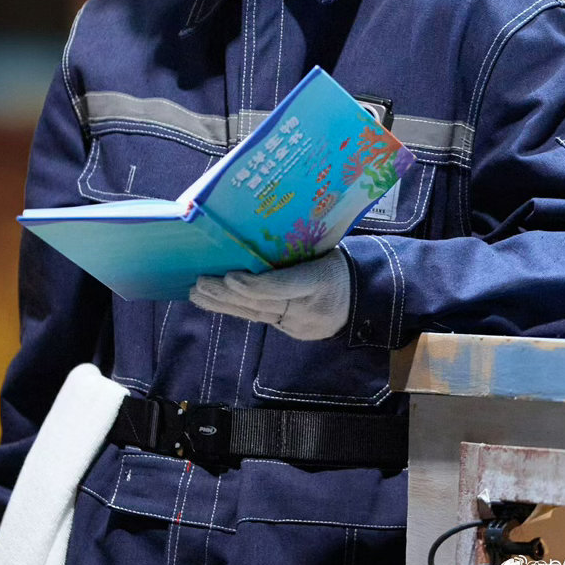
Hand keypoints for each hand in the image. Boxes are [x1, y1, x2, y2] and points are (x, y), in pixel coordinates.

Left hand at [189, 248, 350, 339]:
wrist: (367, 296)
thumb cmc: (340, 262)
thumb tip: (253, 232)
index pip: (285, 286)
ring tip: (197, 295)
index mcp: (322, 278)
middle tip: (199, 284)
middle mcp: (310, 307)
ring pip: (257, 315)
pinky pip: (263, 320)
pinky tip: (216, 303)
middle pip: (264, 303)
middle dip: (227, 295)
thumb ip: (295, 248)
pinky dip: (238, 310)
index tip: (230, 276)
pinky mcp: (294, 332)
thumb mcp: (326, 248)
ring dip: (224, 305)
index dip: (256, 285)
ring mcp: (301, 325)